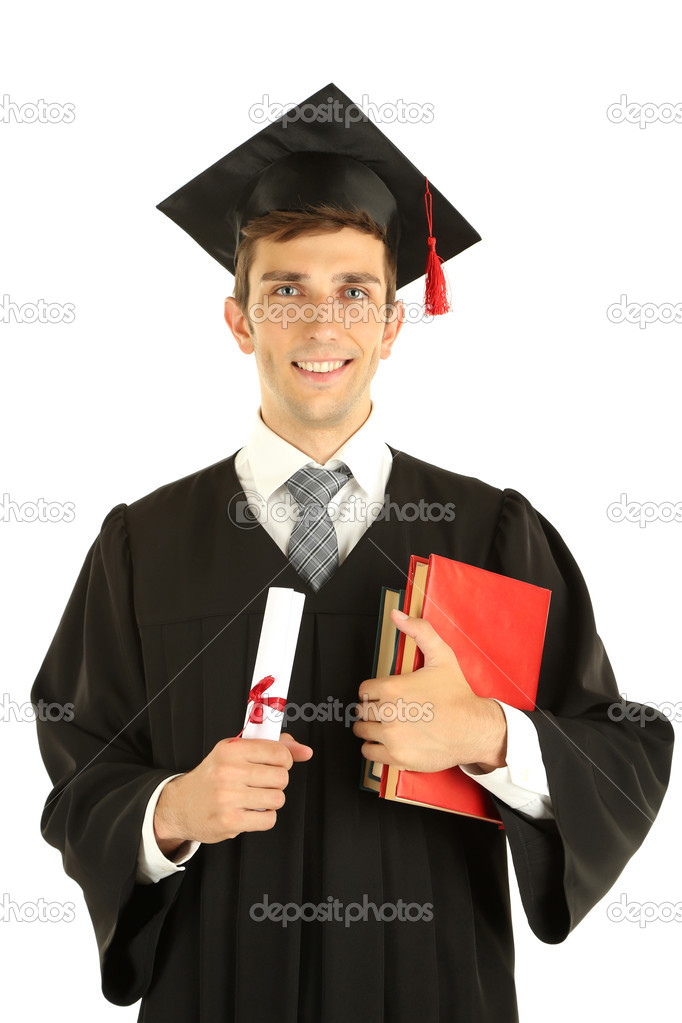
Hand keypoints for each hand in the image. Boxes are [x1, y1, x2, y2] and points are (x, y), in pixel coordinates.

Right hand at [153, 732, 312, 853]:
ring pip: (277, 799)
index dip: (284, 760)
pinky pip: (268, 820)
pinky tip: (250, 812)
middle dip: (276, 783)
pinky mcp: (230, 821)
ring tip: (253, 798)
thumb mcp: (236, 752)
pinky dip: (264, 818)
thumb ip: (273, 747)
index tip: (274, 764)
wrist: (181, 805)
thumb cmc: (213, 776)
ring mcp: (228, 797)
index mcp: (231, 749)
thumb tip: (306, 751)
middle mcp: (228, 771)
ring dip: (270, 801)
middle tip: (261, 784)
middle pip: (281, 778)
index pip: (279, 752)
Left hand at [352, 609, 506, 773]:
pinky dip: (374, 748)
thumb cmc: (457, 695)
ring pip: (362, 732)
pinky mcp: (396, 757)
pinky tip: (388, 742)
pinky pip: (369, 753)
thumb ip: (419, 631)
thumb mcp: (441, 655)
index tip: (384, 695)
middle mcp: (388, 713)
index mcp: (392, 688)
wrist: (474, 728)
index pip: (364, 690)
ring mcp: (391, 737)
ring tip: (387, 726)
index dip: (374, 692)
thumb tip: (397, 615)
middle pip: (362, 711)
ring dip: (371, 729)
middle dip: (373, 710)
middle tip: (388, 711)